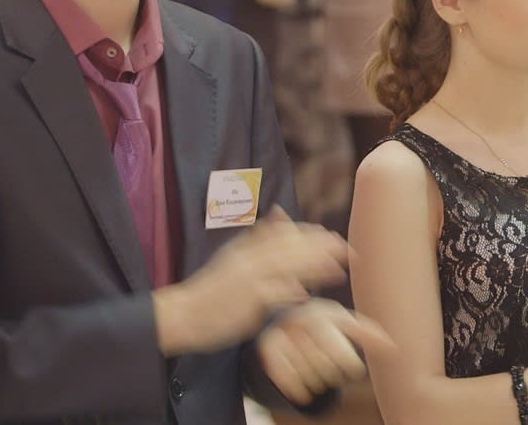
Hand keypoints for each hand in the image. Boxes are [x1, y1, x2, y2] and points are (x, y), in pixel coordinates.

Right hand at [153, 209, 348, 354]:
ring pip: (284, 269)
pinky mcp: (243, 302)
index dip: (309, 234)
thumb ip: (259, 236)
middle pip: (290, 249)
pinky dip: (286, 293)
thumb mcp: (234, 255)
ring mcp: (246, 280)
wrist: (182, 314)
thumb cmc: (212, 290)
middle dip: (320, 248)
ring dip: (313, 268)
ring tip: (337, 268)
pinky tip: (304, 294)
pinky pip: (268, 296)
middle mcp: (248, 260)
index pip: (283, 235)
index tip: (330, 234)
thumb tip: (280, 212)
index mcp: (246, 248)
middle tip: (345, 248)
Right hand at [258, 298, 393, 404]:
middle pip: (322, 364)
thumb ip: (368, 333)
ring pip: (305, 372)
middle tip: (332, 373)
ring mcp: (283, 334)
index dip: (348, 364)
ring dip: (316, 382)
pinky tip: (303, 393)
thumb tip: (393, 347)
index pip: (338, 349)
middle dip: (331, 373)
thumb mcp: (346, 322)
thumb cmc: (326, 322)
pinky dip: (295, 388)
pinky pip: (283, 376)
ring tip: (319, 378)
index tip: (353, 370)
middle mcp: (300, 322)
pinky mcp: (268, 349)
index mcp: (323, 313)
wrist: (287, 315)